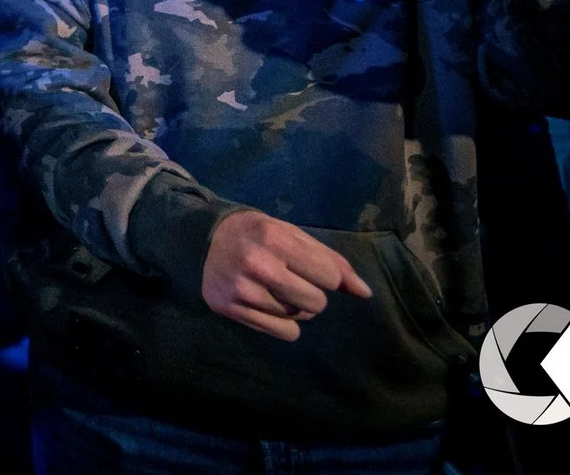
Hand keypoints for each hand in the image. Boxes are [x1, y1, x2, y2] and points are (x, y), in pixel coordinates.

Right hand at [200, 209, 371, 341]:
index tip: (309, 268)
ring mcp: (241, 289)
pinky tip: (268, 305)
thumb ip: (331, 262)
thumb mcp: (294, 236)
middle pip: (316, 303)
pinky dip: (283, 324)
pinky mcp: (230, 308)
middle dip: (312, 295)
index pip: (329, 276)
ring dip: (295, 308)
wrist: (205, 238)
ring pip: (298, 319)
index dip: (325, 275)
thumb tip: (365, 293)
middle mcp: (258, 265)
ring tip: (275, 290)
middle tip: (292, 281)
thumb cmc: (259, 235)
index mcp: (275, 239)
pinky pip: (284, 333)